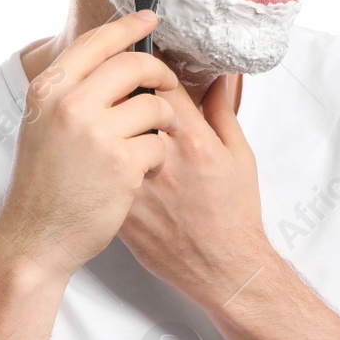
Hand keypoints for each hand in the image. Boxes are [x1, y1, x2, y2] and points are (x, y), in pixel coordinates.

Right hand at [0, 12, 178, 282]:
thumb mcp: (42, 125)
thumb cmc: (43, 186)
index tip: (149, 20)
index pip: (96, 42)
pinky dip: (155, 158)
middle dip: (160, 74)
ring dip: (161, 124)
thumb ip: (70, 93)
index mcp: (48, 90)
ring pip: (154, 106)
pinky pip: (158, 143)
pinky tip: (138, 173)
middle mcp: (69, 104)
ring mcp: (96, 133)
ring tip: (147, 143)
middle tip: (167, 87)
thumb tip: (109, 61)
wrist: (35, 238)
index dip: (128, 27)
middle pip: (134, 65)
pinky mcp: (121, 163)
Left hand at [116, 73, 274, 312]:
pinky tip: (101, 155)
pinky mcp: (121, 208)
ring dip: (104, 124)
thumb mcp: (240, 156)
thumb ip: (223, 112)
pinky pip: (100, 171)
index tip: (145, 70)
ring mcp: (137, 185)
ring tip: (105, 120)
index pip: (157, 85)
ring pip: (106, 137)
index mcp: (192, 140)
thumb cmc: (235, 214)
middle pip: (125, 106)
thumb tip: (216, 77)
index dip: (148, 72)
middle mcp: (161, 159)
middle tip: (118, 90)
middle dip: (120, 93)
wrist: (221, 268)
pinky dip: (99, 158)